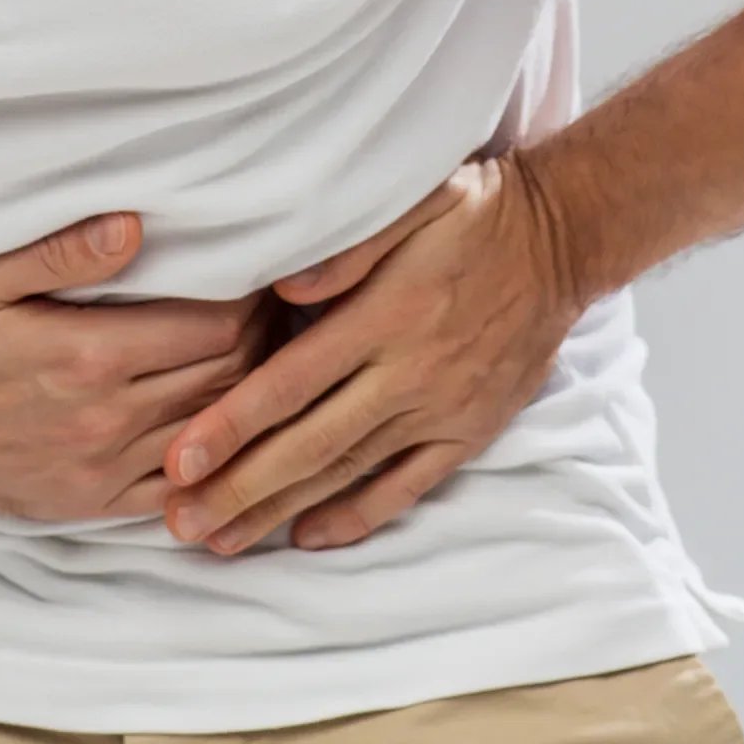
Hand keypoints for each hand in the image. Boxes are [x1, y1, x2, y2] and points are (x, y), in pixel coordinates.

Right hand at [0, 213, 288, 521]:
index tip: (264, 275)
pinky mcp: (87, 502)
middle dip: (263, 344)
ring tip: (264, 361)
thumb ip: (58, 254)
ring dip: (247, 400)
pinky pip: (176, 494)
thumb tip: (136, 227)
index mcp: (88, 356)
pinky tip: (229, 438)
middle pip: (228, 381)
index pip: (215, 330)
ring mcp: (99, 469)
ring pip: (211, 435)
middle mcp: (104, 420)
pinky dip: (212, 466)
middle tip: (276, 312)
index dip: (253, 301)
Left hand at [159, 154, 583, 553]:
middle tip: (179, 523)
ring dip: (280, 510)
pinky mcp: (469, 430)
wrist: (564, 240)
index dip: (230, 427)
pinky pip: (408, 486)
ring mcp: (441, 410)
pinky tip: (309, 537)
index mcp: (383, 318)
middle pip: (308, 445)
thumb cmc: (473, 214)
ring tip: (222, 541)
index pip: (289, 383)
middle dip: (238, 489)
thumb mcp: (414, 201)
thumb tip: (285, 291)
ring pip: (348, 473)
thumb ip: (345, 246)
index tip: (179, 463)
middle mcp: (408, 374)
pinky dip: (359, 516)